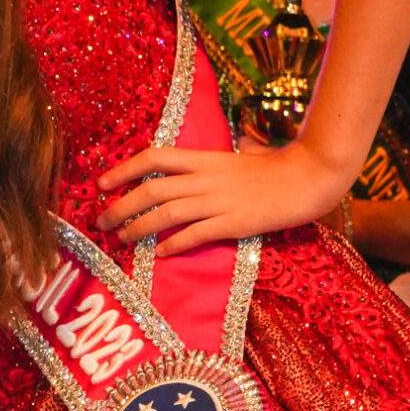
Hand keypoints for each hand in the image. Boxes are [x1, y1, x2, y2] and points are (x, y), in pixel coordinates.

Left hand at [97, 137, 349, 257]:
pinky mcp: (233, 223)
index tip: (101, 183)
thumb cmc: (277, 167)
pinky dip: (173, 244)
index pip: (155, 158)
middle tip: (100, 222)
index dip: (124, 169)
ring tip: (121, 239)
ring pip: (166, 214)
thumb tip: (211, 159)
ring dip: (138, 228)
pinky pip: (195, 235)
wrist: (309, 178)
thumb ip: (217, 161)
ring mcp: (218, 201)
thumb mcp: (240, 157)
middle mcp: (205, 179)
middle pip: (151, 189)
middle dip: (120, 206)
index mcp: (205, 159)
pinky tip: (159, 254)